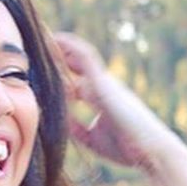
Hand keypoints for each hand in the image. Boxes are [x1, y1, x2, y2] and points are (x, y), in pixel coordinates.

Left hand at [53, 32, 182, 173]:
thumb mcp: (93, 139)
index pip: (77, 80)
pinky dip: (70, 46)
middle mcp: (103, 85)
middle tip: (34, 45)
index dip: (60, 73)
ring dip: (62, 46)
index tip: (40, 69)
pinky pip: (86, 56)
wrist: (151, 149)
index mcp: (101, 98)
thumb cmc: (128, 148)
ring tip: (42, 36)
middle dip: (58, 54)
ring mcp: (104, 82)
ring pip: (80, 55)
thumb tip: (58, 120)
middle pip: (77, 63)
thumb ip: (76, 127)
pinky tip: (55, 39)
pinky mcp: (104, 83)